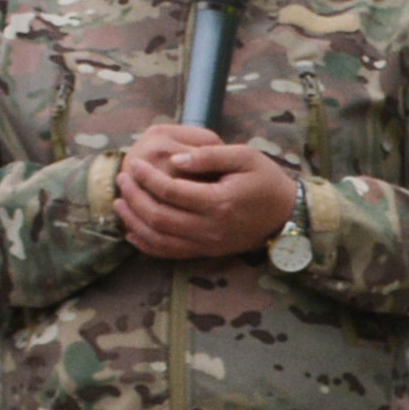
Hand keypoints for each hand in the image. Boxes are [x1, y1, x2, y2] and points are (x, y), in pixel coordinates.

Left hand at [116, 126, 293, 260]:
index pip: (171, 192)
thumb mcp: (244, 156)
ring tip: (120, 202)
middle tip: (123, 179)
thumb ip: (208, 155)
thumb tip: (174, 159)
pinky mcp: (208, 251)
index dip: (147, 177)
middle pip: (160, 218)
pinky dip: (147, 245)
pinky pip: (171, 254)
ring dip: (135, 222)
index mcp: (220, 202)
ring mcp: (209, 244)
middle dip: (135, 198)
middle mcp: (211, 228)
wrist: (287, 214)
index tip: (134, 164)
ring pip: (160, 239)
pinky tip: (133, 231)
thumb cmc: (266, 180)